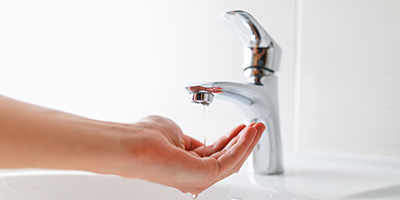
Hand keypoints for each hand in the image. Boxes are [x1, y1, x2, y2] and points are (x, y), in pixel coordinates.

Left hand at [116, 115, 264, 193]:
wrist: (135, 144)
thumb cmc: (146, 137)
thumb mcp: (175, 132)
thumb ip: (189, 140)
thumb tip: (197, 141)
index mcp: (186, 162)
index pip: (215, 152)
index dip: (230, 139)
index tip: (241, 127)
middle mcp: (194, 173)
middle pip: (227, 157)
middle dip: (244, 140)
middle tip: (256, 127)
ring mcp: (200, 176)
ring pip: (232, 160)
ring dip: (247, 142)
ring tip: (258, 127)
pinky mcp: (205, 175)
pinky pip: (230, 160)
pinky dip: (242, 145)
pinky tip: (248, 133)